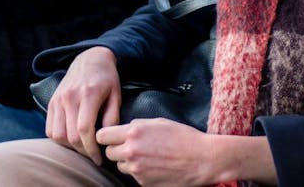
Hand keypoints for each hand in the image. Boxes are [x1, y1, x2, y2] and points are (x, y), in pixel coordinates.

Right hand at [46, 46, 121, 164]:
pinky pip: (49, 129)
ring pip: (58, 135)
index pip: (85, 129)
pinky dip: (59, 139)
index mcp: (88, 94)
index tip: (99, 159)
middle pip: (71, 136)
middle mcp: (69, 97)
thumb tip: (106, 140)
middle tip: (94, 155)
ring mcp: (58, 100)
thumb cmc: (107, 79)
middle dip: (83, 151)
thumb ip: (112, 118)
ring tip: (83, 146)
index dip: (91, 149)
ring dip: (70, 147)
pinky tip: (72, 138)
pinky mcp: (51, 103)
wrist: (89, 59)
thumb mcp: (116, 95)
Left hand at [96, 119, 213, 186]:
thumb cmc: (183, 137)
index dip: (106, 137)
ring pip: (120, 166)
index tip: (110, 138)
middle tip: (132, 147)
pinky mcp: (143, 183)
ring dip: (128, 162)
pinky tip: (155, 167)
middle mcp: (131, 151)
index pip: (102, 136)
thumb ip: (137, 125)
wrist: (202, 159)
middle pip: (109, 153)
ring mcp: (137, 169)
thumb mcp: (158, 122)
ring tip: (147, 157)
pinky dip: (141, 172)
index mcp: (134, 132)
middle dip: (117, 150)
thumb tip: (124, 130)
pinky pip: (134, 176)